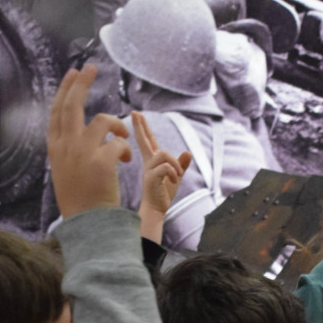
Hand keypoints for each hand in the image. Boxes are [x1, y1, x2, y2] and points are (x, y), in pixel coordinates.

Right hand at [47, 66, 131, 217]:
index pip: (58, 111)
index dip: (66, 90)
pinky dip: (125, 149)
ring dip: (118, 126)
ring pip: (102, 120)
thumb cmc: (81, 199)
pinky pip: (118, 142)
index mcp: (56, 148)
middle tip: (91, 67)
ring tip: (122, 139)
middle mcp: (66, 147)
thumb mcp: (66, 171)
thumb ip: (69, 149)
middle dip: (82, 83)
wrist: (89, 224)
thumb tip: (75, 131)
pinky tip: (125, 160)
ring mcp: (82, 154)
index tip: (73, 73)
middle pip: (72, 105)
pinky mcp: (101, 163)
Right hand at [133, 111, 191, 242]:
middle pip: (145, 140)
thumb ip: (181, 165)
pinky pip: (166, 167)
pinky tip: (174, 180)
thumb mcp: (176, 177)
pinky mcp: (151, 177)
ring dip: (175, 164)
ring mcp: (148, 169)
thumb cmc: (163, 194)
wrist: (156, 209)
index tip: (136, 114)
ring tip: (177, 175)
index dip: (142, 128)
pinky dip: (174, 172)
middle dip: (140, 126)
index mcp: (152, 161)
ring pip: (164, 154)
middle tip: (135, 113)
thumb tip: (187, 152)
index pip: (147, 141)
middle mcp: (148, 163)